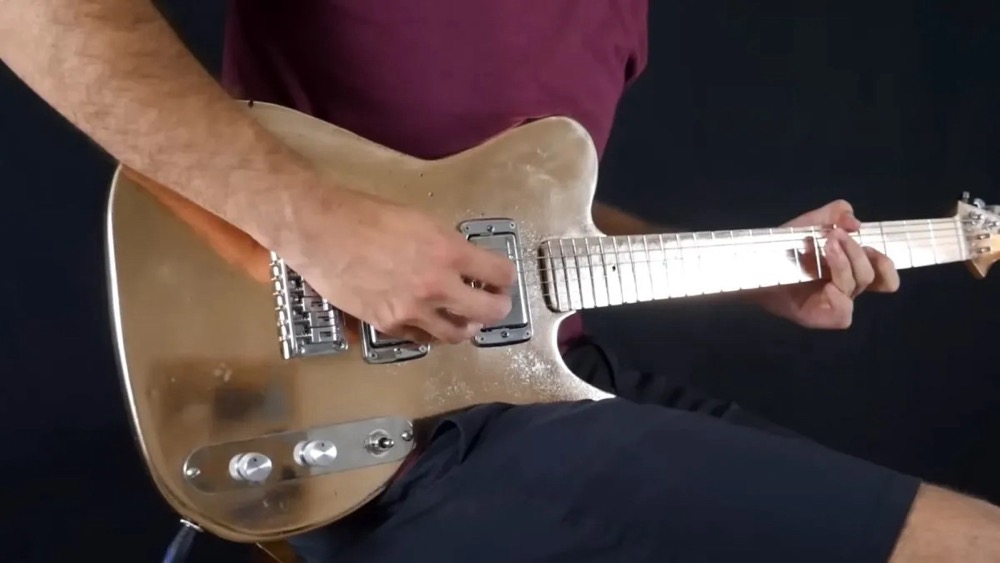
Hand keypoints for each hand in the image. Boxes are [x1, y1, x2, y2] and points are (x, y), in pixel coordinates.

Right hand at [284, 189, 515, 343]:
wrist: (321, 231)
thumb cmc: (366, 215)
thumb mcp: (420, 221)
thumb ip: (446, 246)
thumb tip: (463, 263)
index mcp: (448, 251)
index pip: (499, 273)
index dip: (505, 277)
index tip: (501, 278)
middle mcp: (437, 285)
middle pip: (489, 312)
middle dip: (497, 308)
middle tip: (495, 304)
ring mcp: (413, 310)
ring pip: (457, 334)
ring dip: (466, 326)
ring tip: (464, 319)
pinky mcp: (388, 324)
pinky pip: (422, 338)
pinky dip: (431, 332)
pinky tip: (430, 322)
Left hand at [754, 199, 899, 328]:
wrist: (754, 263)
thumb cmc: (782, 246)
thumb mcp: (811, 222)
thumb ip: (835, 213)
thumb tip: (856, 222)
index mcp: (849, 270)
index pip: (884, 277)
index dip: (886, 266)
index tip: (871, 245)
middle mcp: (845, 289)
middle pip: (871, 276)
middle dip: (856, 251)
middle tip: (834, 236)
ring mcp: (833, 304)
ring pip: (856, 287)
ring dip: (845, 263)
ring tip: (826, 245)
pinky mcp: (820, 318)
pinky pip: (844, 314)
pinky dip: (839, 294)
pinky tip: (823, 281)